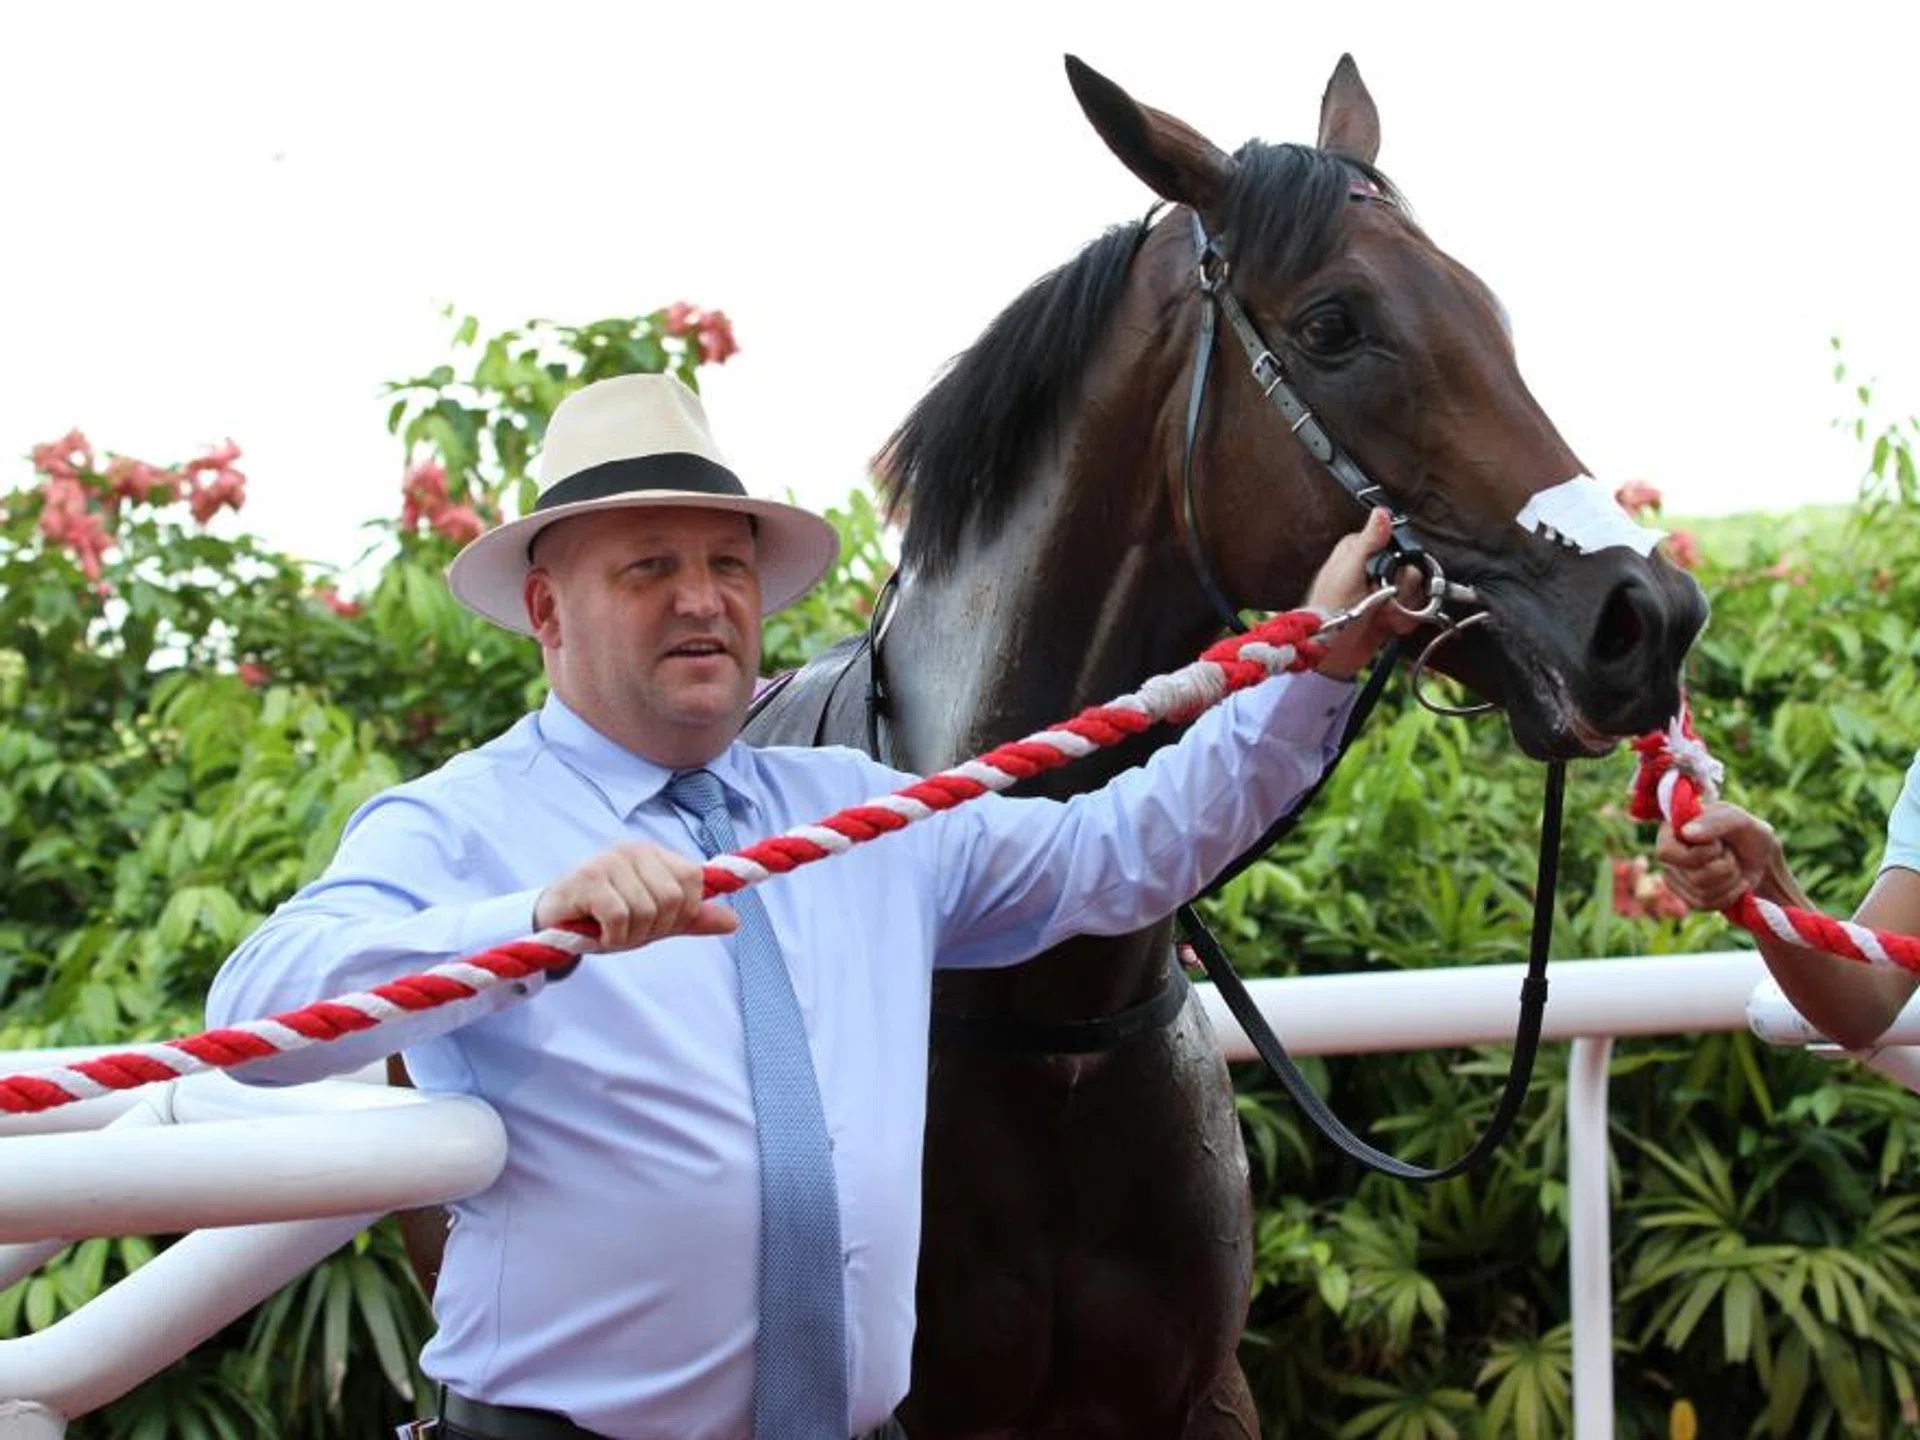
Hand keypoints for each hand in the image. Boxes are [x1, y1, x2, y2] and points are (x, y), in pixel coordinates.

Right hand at [534, 842, 739, 952]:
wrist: (553, 921)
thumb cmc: (604, 917)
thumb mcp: (654, 920)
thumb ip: (690, 918)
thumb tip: (734, 922)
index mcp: (654, 854)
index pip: (694, 879)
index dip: (683, 911)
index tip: (657, 923)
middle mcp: (633, 850)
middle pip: (673, 898)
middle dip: (655, 928)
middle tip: (629, 932)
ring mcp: (609, 861)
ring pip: (648, 910)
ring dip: (631, 936)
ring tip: (610, 932)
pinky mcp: (588, 879)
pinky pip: (621, 917)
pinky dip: (614, 937)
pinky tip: (598, 933)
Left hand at [1304, 508, 1424, 680]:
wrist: (1331, 654)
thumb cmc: (1330, 611)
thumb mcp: (1349, 571)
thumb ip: (1368, 541)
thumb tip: (1381, 513)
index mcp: (1359, 551)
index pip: (1399, 546)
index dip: (1396, 565)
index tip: (1383, 577)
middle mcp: (1373, 569)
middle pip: (1411, 570)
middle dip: (1400, 591)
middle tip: (1379, 600)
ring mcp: (1383, 592)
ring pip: (1416, 592)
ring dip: (1402, 609)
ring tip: (1381, 617)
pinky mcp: (1391, 613)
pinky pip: (1415, 612)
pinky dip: (1404, 622)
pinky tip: (1387, 626)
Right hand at [1654, 801, 1784, 912]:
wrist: (1759, 856)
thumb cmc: (1744, 831)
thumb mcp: (1737, 819)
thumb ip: (1713, 821)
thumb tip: (1686, 833)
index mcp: (1669, 833)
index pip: (1667, 853)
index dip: (1701, 853)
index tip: (1718, 842)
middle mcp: (1668, 858)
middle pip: (1694, 878)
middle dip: (1724, 867)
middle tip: (1729, 853)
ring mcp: (1677, 881)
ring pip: (1703, 894)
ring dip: (1730, 880)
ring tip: (1732, 865)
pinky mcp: (1690, 898)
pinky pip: (1707, 905)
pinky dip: (1730, 895)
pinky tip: (1733, 881)